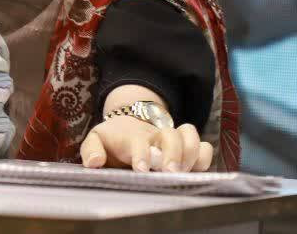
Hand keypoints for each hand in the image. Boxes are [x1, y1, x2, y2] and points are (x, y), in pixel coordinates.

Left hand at [79, 84, 212, 171]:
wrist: (128, 123)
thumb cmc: (113, 139)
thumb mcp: (96, 139)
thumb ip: (91, 149)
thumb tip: (95, 162)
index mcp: (133, 135)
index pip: (139, 140)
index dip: (142, 153)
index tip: (141, 169)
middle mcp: (156, 134)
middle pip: (171, 135)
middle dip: (173, 153)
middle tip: (170, 173)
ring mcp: (173, 139)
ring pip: (190, 136)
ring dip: (190, 154)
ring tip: (182, 173)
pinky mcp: (187, 148)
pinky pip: (204, 147)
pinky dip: (204, 157)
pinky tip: (195, 171)